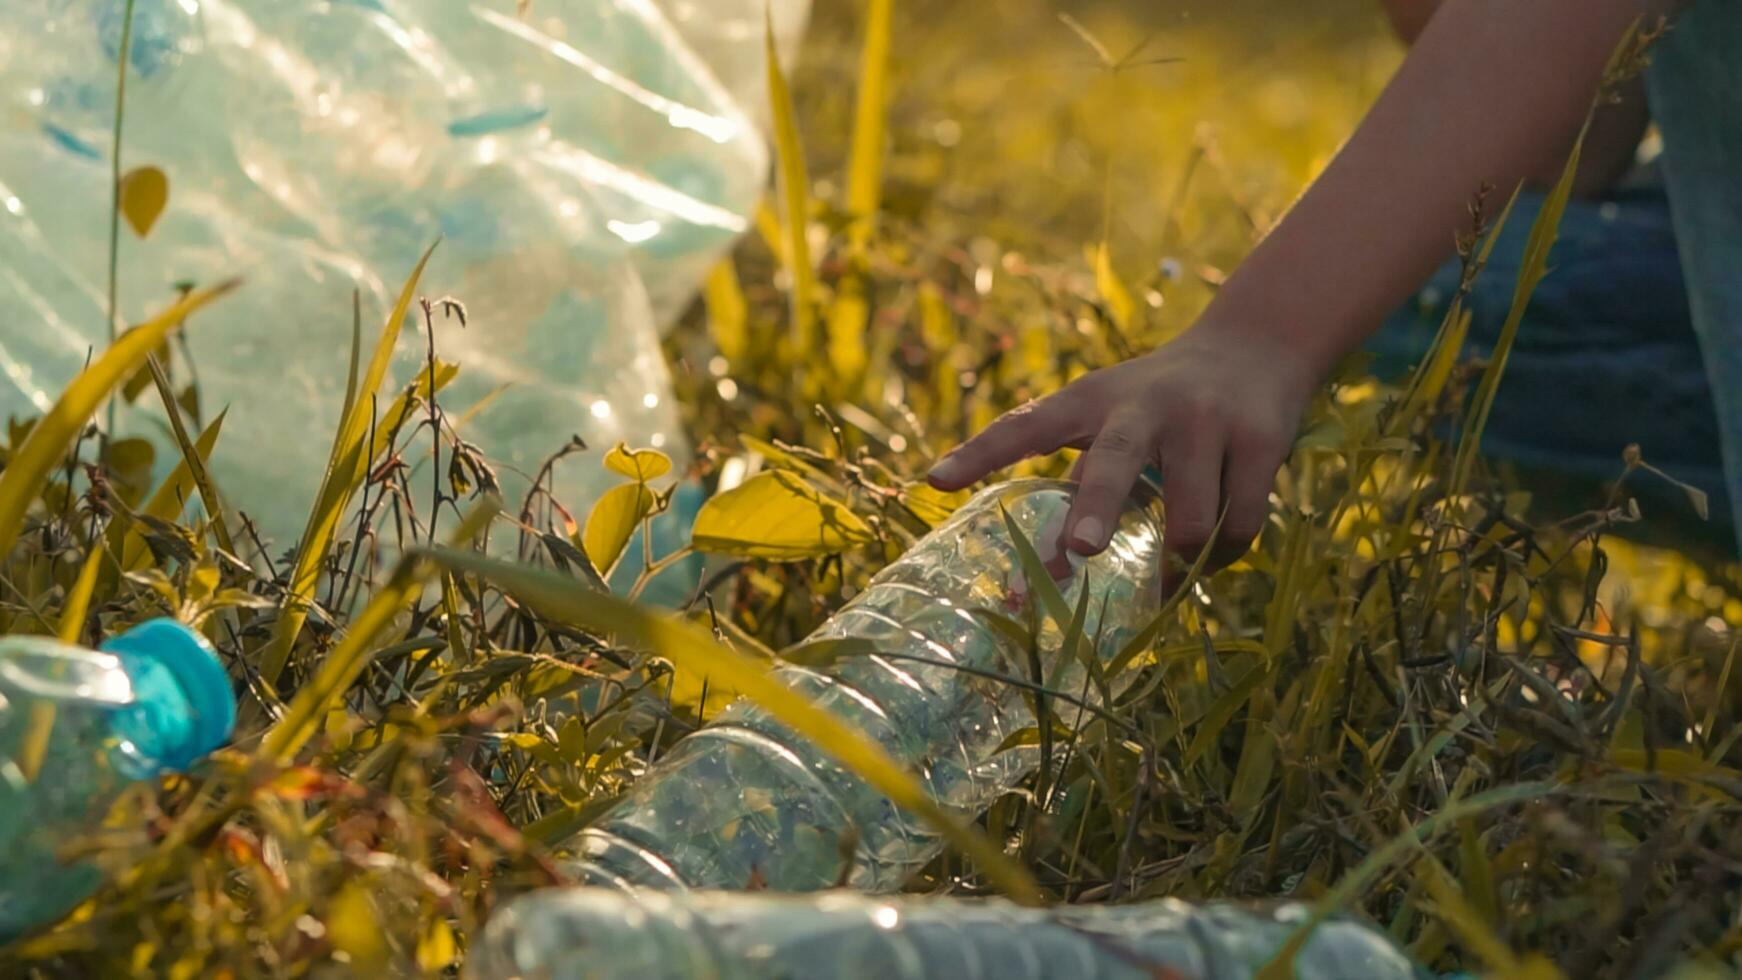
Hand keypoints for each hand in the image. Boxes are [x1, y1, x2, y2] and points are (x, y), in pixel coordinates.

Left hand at [926, 322, 1317, 586]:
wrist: (1255, 346)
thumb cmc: (1157, 405)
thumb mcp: (1108, 421)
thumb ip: (1074, 489)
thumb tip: (1041, 581)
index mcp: (1090, 399)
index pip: (1026, 425)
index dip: (981, 453)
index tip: (935, 480)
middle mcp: (1146, 406)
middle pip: (1115, 461)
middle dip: (1096, 508)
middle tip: (1078, 550)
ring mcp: (1207, 421)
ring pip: (1191, 520)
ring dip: (1179, 564)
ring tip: (1172, 574)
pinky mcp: (1261, 440)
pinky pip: (1240, 525)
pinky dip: (1221, 558)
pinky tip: (1211, 558)